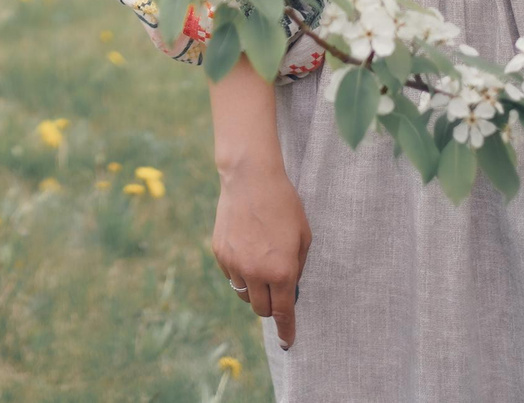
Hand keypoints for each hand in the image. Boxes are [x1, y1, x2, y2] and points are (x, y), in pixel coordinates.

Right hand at [211, 159, 310, 349]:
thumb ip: (296, 268)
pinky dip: (240, 271)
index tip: (287, 343)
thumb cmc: (284, 206)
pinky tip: (246, 247)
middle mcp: (256, 273)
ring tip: (261, 263)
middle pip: (261, 309)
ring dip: (254, 289)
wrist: (251, 179)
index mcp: (281, 271)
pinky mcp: (220, 253)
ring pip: (244, 294)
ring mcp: (235, 264)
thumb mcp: (303, 238)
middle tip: (277, 288)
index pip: (284, 313)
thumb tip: (288, 291)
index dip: (286, 331)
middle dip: (271, 305)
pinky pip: (231, 275)